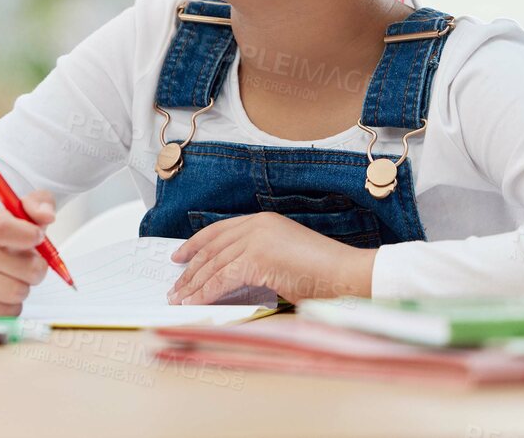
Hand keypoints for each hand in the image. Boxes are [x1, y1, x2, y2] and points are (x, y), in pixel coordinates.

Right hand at [0, 190, 56, 315]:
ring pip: (18, 293)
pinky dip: (11, 306)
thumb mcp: (18, 217)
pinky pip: (9, 312)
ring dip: (23, 288)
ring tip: (11, 278)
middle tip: (26, 263)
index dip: (29, 234)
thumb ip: (38, 205)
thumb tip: (47, 216)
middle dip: (36, 269)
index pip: (2, 228)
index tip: (37, 237)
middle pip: (28, 269)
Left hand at [168, 212, 374, 304]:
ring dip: (193, 285)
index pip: (218, 231)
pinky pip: (222, 279)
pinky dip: (205, 294)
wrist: (348, 275)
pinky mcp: (257, 259)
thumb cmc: (324, 273)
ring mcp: (256, 240)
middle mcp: (255, 225)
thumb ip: (256, 259)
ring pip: (214, 265)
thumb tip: (229, 277)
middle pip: (212, 249)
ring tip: (179, 299)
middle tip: (174, 287)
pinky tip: (194, 304)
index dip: (195, 244)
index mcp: (262, 220)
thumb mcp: (283, 257)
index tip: (179, 256)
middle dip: (190, 270)